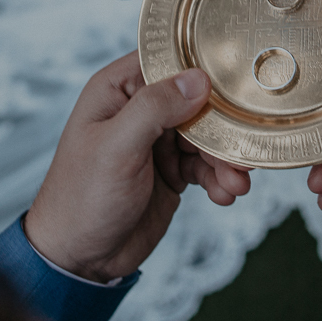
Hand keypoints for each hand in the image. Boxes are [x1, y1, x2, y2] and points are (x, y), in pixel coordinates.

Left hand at [23, 52, 250, 282]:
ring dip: (226, 159)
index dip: (201, 67)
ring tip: (236, 183)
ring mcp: (157, 141)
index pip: (166, 61)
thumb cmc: (81, 198)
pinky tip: (225, 194)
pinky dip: (220, 178)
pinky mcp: (172, 171)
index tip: (234, 79)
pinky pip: (206, 165)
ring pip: (207, 135)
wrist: (80, 259)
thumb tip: (198, 79)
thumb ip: (154, 109)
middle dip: (223, 126)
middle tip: (241, 148)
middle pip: (196, 100)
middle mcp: (139, 110)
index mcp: (117, 90)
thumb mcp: (116, 149)